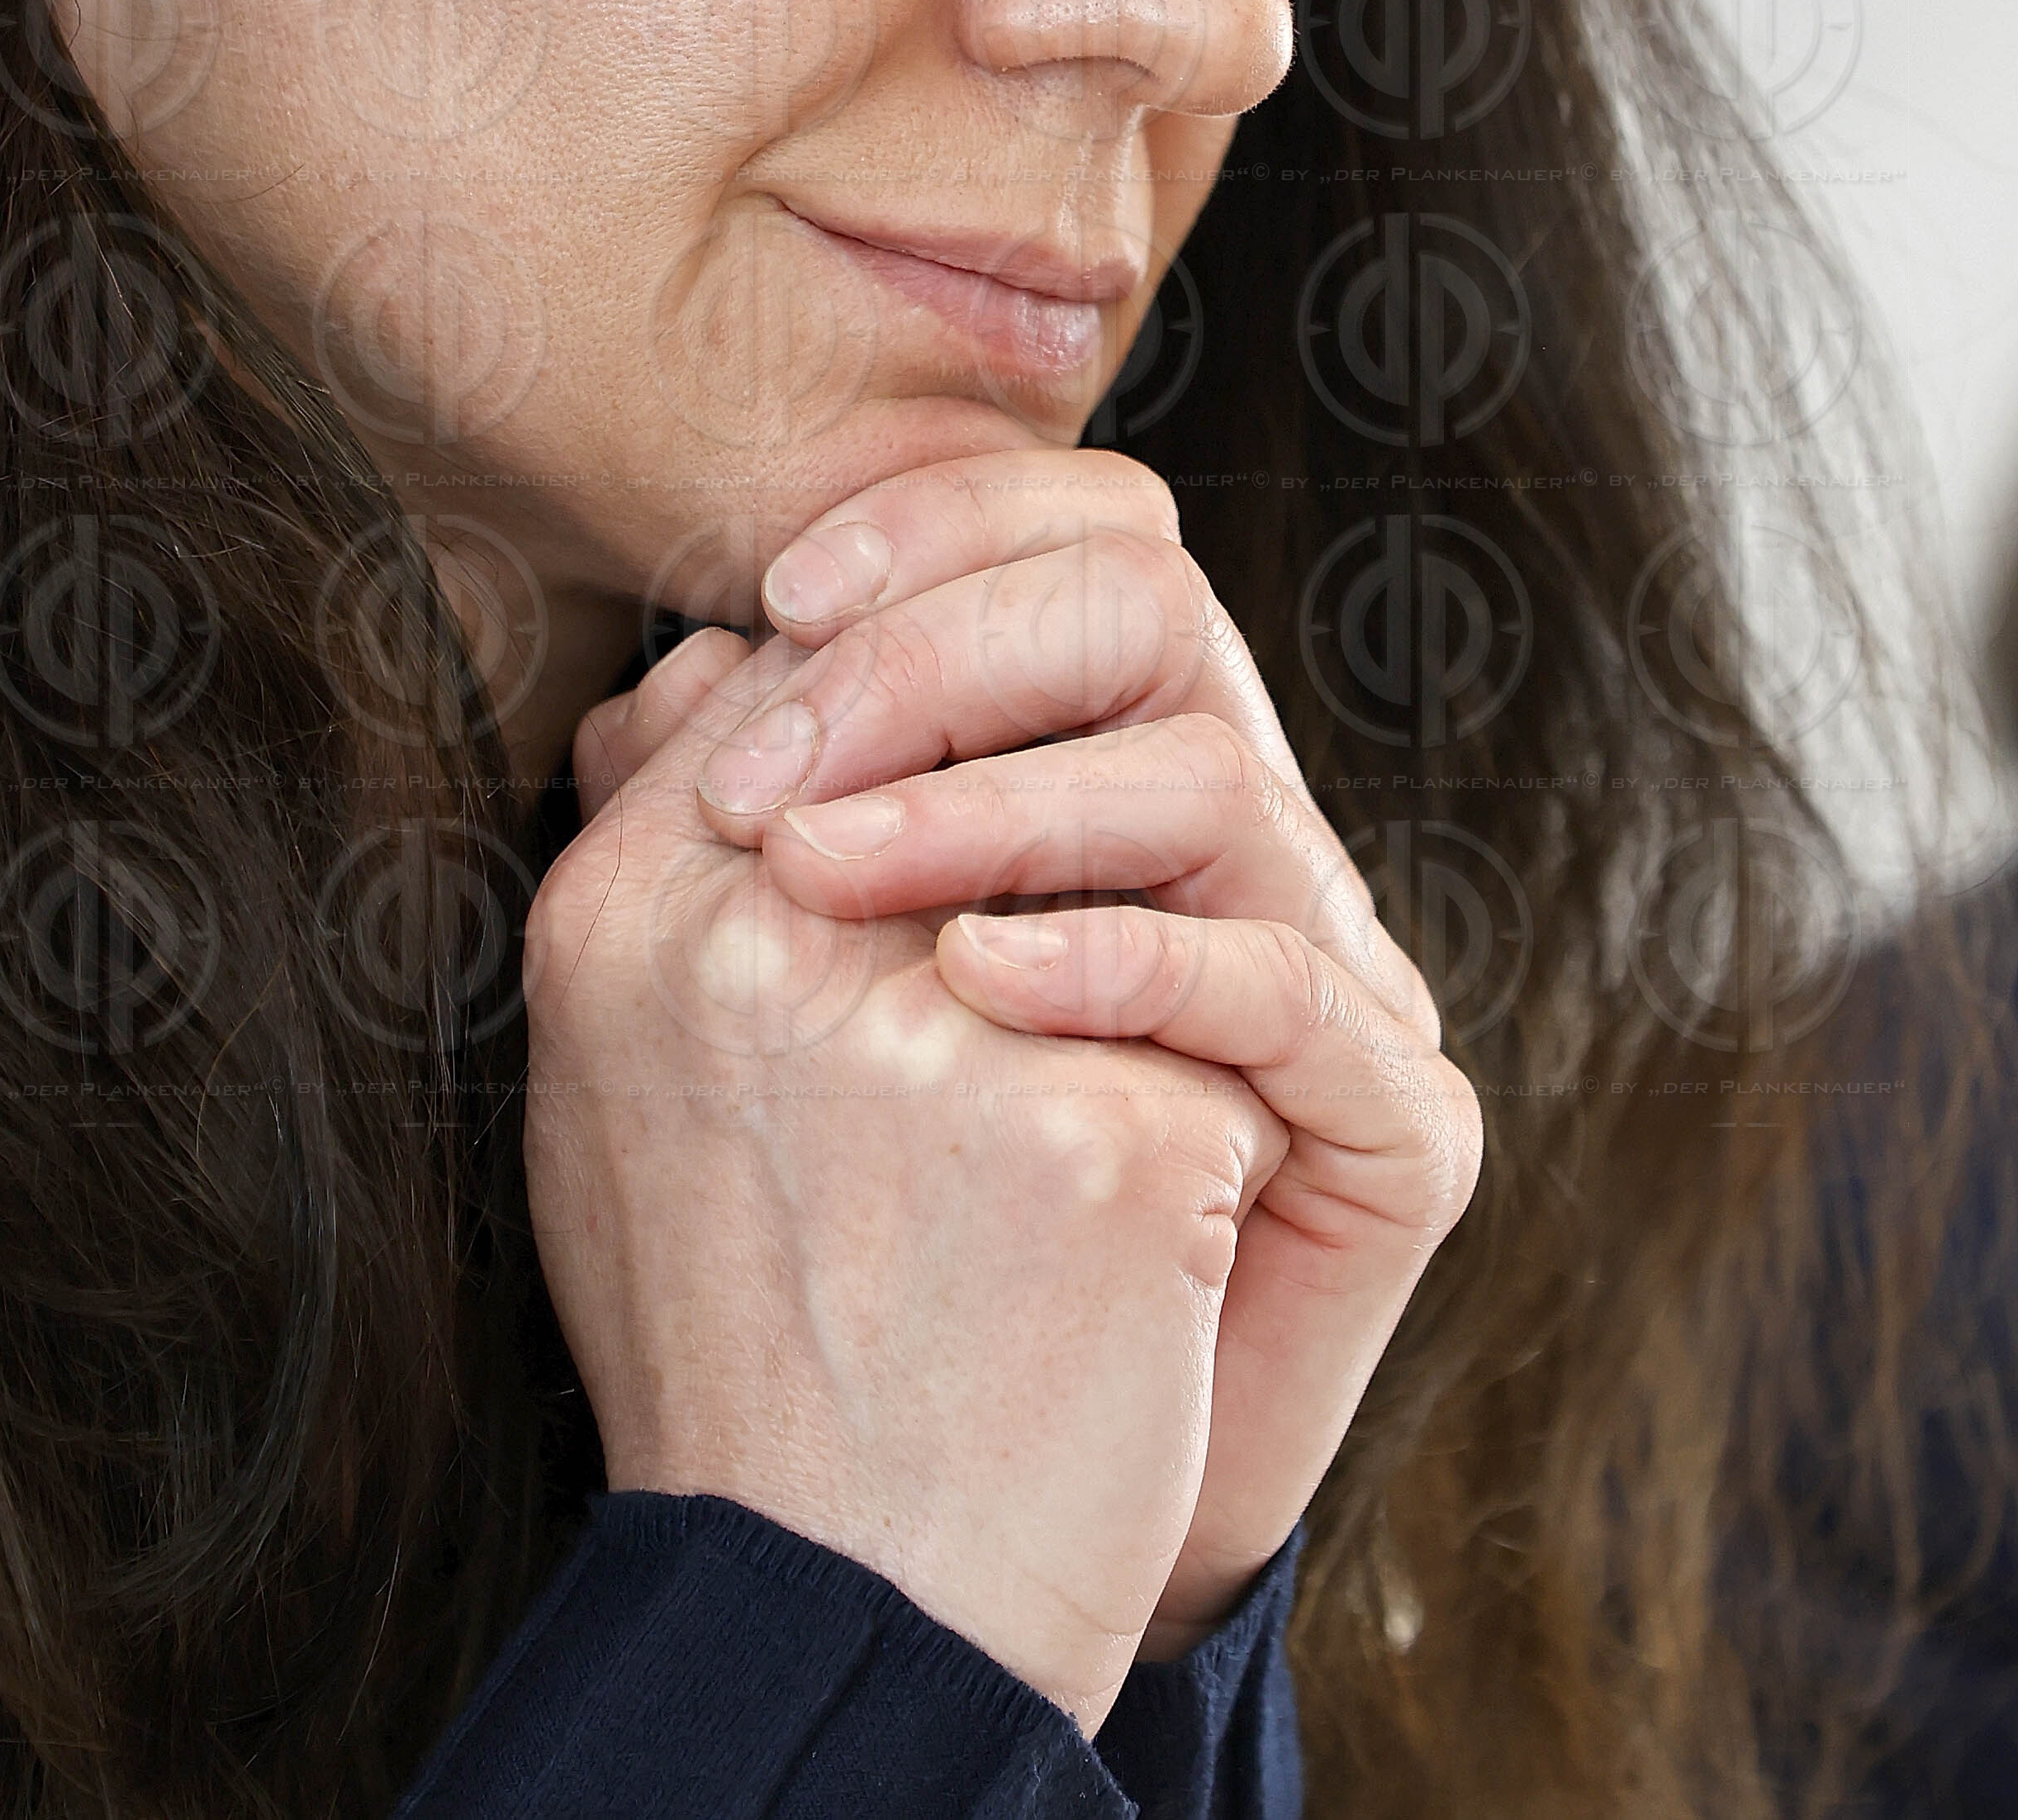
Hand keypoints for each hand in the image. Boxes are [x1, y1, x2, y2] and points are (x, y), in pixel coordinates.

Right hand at [523, 657, 1302, 1735]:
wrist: (840, 1606)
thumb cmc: (737, 1334)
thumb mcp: (617, 1083)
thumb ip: (666, 865)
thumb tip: (721, 663)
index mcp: (624, 915)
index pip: (797, 681)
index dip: (902, 704)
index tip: (964, 782)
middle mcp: (758, 943)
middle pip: (958, 726)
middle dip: (1029, 779)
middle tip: (1064, 897)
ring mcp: (935, 1033)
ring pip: (1116, 846)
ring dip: (1129, 944)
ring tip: (1110, 1070)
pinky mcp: (1108, 1136)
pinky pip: (1217, 1016)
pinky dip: (1211, 1101)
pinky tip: (1169, 1228)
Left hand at [578, 450, 1478, 1648]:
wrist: (942, 1546)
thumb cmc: (848, 1244)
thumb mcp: (749, 1006)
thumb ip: (730, 821)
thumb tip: (675, 660)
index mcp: (1097, 774)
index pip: (1068, 542)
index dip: (937, 524)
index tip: (774, 591)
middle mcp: (1228, 841)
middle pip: (1153, 603)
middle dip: (947, 648)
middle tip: (774, 779)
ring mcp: (1325, 971)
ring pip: (1214, 772)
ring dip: (999, 802)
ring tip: (821, 880)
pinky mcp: (1395, 1119)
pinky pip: (1289, 984)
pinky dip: (1122, 960)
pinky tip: (977, 985)